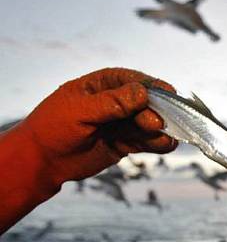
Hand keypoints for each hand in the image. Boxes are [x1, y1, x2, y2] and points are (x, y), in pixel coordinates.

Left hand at [16, 67, 176, 185]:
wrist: (42, 161)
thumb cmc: (52, 129)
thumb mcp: (79, 111)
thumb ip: (111, 103)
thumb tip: (142, 93)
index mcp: (103, 84)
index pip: (133, 80)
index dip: (153, 85)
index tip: (169, 92)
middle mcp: (117, 102)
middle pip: (147, 103)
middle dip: (156, 112)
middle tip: (156, 124)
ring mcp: (123, 123)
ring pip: (151, 123)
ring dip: (160, 130)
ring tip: (163, 140)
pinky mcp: (126, 143)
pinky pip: (148, 141)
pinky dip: (158, 143)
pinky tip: (164, 145)